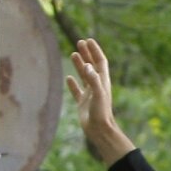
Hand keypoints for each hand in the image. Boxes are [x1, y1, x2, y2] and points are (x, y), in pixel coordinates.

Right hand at [65, 38, 133, 165]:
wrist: (99, 131)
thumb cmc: (101, 113)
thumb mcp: (98, 94)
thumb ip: (93, 80)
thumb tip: (87, 66)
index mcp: (102, 82)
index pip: (100, 62)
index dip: (95, 51)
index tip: (88, 40)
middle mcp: (97, 86)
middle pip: (92, 66)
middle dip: (87, 54)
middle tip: (79, 42)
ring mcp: (90, 95)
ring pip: (84, 76)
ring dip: (79, 65)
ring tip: (73, 54)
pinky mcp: (83, 103)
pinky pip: (77, 91)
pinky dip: (73, 84)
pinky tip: (68, 78)